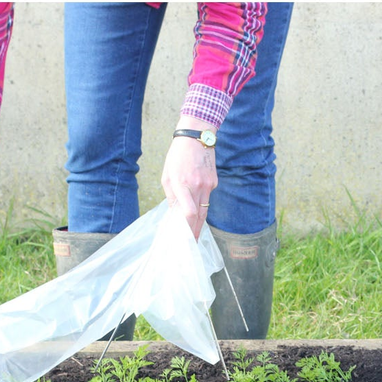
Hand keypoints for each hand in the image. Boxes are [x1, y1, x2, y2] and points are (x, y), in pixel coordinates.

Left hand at [161, 120, 217, 238]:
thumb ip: (171, 195)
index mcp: (183, 183)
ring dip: (199, 222)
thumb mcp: (167, 175)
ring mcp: (208, 184)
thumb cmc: (178, 156)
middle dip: (195, 232)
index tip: (185, 238)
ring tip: (193, 234)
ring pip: (205, 209)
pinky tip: (196, 205)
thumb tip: (175, 213)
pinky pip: (207, 198)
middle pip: (199, 216)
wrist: (197, 137)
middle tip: (191, 244)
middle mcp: (198, 186)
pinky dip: (201, 204)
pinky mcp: (214, 182)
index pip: (189, 212)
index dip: (188, 227)